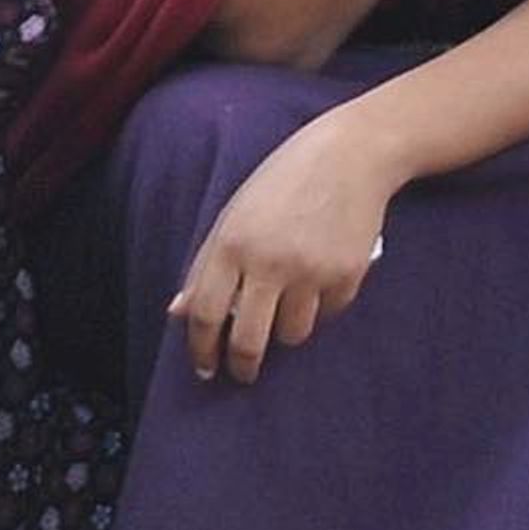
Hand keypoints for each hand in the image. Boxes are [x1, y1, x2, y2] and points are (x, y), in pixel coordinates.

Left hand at [168, 103, 407, 385]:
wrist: (350, 155)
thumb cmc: (283, 182)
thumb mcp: (234, 214)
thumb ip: (205, 266)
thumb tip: (178, 312)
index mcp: (232, 243)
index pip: (206, 314)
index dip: (202, 349)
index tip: (205, 368)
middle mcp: (269, 262)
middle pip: (249, 341)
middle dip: (242, 366)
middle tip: (242, 374)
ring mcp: (311, 271)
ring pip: (292, 335)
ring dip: (284, 331)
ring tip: (286, 306)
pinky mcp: (346, 275)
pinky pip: (327, 314)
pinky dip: (319, 307)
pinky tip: (319, 278)